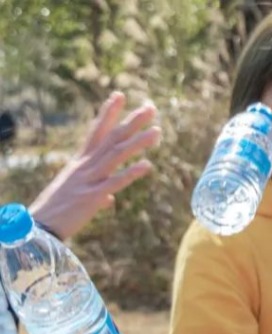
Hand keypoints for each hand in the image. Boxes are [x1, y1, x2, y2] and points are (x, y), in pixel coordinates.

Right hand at [29, 91, 160, 238]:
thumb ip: (97, 193)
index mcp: (80, 163)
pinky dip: (131, 173)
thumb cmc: (58, 212)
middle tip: (151, 107)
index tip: (119, 95)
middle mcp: (85, 166)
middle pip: (112, 139)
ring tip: (157, 131)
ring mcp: (89, 180)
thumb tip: (110, 198)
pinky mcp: (92, 197)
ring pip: (116, 155)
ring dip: (138, 142)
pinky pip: (115, 182)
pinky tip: (147, 165)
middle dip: (132, 122)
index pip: (96, 133)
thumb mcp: (77, 197)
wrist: (40, 226)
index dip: (108, 113)